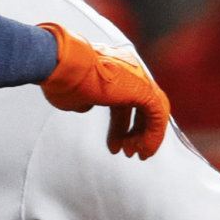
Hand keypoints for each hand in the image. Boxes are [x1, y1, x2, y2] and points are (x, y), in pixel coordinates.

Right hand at [38, 23, 169, 157]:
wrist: (63, 65)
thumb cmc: (62, 78)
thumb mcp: (73, 96)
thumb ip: (84, 102)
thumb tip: (88, 106)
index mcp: (113, 71)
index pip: (124, 102)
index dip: (120, 126)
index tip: (116, 144)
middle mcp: (129, 71)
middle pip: (139, 107)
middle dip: (135, 131)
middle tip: (128, 151)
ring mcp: (139, 78)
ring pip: (153, 110)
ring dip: (145, 135)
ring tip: (136, 154)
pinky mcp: (144, 89)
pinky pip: (157, 115)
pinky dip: (153, 135)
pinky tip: (143, 150)